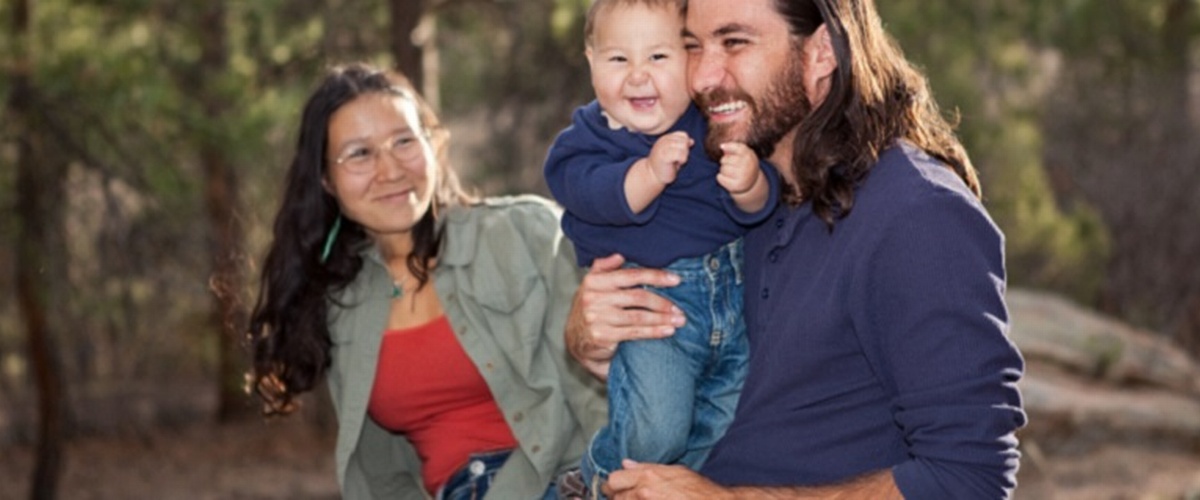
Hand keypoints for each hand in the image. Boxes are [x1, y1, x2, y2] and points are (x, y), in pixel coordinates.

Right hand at [565, 254, 684, 380]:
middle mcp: (594, 298)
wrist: (576, 339)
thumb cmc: (591, 308)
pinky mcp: (603, 336)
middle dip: (662, 302)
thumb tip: (619, 256)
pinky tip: (667, 330)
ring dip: (662, 318)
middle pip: (637, 297)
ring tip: (679, 320)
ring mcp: (598, 318)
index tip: (675, 280)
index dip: (655, 276)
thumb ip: (604, 268)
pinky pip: (634, 333)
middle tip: (679, 307)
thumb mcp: (592, 285)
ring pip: (638, 317)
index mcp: (595, 281)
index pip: (630, 275)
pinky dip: (654, 332)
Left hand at [606, 460, 730, 499]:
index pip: (613, 479)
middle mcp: (643, 493)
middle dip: (618, 498)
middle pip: (615, 498)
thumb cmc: (699, 491)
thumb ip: (647, 467)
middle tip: (626, 498)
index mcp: (648, 476)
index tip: (615, 489)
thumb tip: (626, 464)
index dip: (613, 485)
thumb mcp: (675, 471)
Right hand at [646, 131, 691, 184]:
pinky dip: (681, 161)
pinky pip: (681, 155)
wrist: (652, 176)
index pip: (683, 135)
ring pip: (684, 147)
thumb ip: (681, 145)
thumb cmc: (664, 166)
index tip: (678, 154)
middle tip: (676, 159)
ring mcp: (663, 147)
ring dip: (683, 156)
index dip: (685, 145)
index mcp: (666, 138)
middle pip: (685, 141)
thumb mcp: (673, 152)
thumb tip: (692, 141)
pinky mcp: (664, 155)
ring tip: (675, 162)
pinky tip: (674, 165)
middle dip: (685, 151)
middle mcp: (664, 140)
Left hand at [716, 142, 760, 194]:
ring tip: (729, 172)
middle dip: (724, 160)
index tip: (721, 146)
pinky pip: (720, 178)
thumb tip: (722, 146)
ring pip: (723, 169)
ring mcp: (743, 177)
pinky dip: (720, 177)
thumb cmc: (745, 165)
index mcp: (750, 157)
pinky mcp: (736, 186)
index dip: (729, 146)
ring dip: (723, 170)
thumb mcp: (744, 155)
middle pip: (726, 159)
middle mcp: (748, 167)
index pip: (739, 148)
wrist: (752, 183)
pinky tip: (727, 178)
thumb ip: (734, 148)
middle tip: (729, 164)